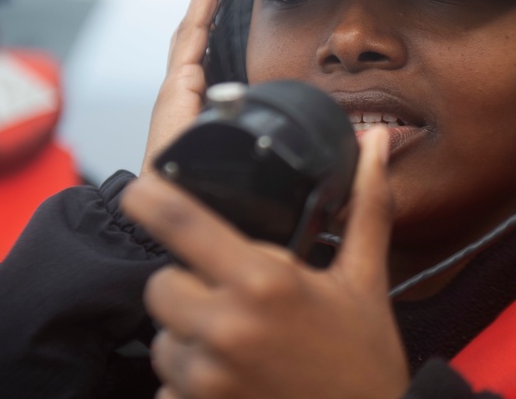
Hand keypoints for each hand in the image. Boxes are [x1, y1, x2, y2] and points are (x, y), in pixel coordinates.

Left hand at [121, 126, 408, 398]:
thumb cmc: (366, 362)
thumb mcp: (365, 280)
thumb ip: (365, 206)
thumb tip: (376, 141)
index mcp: (264, 282)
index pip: (182, 223)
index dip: (150, 199)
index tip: (139, 190)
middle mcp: (227, 328)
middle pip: (161, 284)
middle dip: (188, 286)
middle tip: (232, 298)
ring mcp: (206, 377)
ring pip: (162, 337)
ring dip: (189, 336)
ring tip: (240, 344)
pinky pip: (168, 385)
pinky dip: (190, 382)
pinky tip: (235, 380)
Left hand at [140, 0, 227, 180]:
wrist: (158, 218)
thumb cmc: (175, 187)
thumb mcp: (191, 150)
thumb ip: (207, 122)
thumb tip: (228, 95)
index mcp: (178, 92)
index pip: (191, 35)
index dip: (205, 4)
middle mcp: (176, 92)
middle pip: (189, 35)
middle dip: (206, 4)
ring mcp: (181, 103)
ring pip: (192, 50)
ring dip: (207, 22)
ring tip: (225, 1)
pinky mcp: (188, 116)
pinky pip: (199, 68)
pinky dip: (209, 47)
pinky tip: (223, 49)